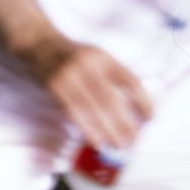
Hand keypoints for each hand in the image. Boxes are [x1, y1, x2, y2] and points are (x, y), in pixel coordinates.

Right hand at [18, 35, 152, 147]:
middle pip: (111, 100)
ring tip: (118, 145)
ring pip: (92, 108)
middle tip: (132, 141)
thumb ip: (113, 77)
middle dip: (124, 123)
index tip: (150, 118)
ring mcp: (70, 76)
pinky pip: (74, 112)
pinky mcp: (55, 87)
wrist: (39, 44)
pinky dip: (87, 128)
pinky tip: (96, 140)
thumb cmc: (71, 56)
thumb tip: (132, 108)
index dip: (143, 101)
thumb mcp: (96, 58)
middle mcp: (88, 66)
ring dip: (107, 130)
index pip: (130, 81)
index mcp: (105, 59)